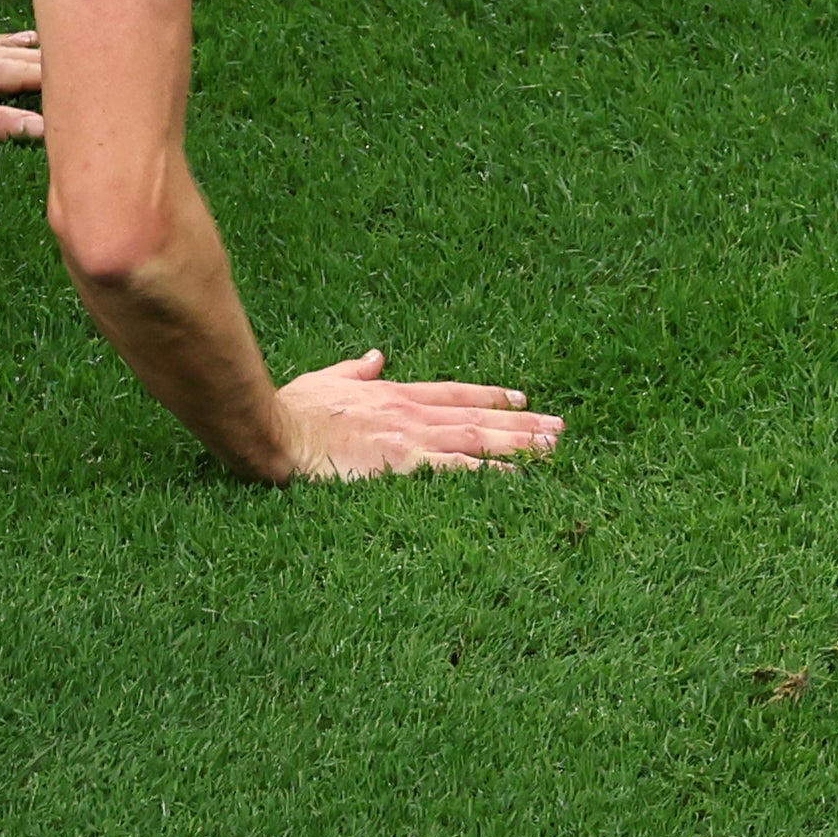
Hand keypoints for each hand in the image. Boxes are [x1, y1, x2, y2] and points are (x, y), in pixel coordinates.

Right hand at [273, 349, 561, 479]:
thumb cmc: (294, 412)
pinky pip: (457, 471)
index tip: (520, 399)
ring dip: (518, 443)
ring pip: (477, 439)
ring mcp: (410, 440)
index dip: (490, 396)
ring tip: (553, 446)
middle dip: (521, 422)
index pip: (454, 393)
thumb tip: (376, 357)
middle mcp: (410, 414)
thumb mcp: (325, 381)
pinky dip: (490, 473)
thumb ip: (356, 371)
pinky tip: (517, 479)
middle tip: (559, 426)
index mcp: (394, 395)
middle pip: (477, 416)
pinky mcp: (403, 466)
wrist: (277, 435)